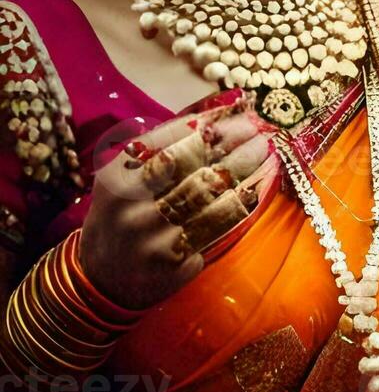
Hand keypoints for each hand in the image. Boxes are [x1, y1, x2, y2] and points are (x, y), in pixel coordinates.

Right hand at [79, 98, 275, 309]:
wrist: (101, 278)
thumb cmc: (120, 217)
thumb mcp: (121, 182)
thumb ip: (156, 153)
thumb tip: (212, 119)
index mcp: (116, 180)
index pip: (167, 142)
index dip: (206, 124)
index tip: (235, 112)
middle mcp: (132, 208)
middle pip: (193, 166)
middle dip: (232, 143)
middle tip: (260, 129)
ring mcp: (153, 237)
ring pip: (211, 195)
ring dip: (244, 169)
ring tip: (264, 151)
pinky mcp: (175, 260)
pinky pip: (217, 225)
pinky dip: (241, 202)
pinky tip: (257, 186)